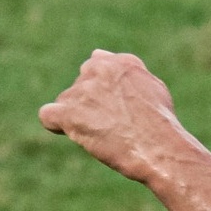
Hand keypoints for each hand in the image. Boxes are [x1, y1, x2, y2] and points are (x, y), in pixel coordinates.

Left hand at [40, 51, 193, 186]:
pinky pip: (48, 115)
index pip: (98, 64)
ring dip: (79, 117)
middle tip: (114, 124)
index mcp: (121, 62)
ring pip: (66, 101)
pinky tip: (72, 132)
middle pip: (82, 85)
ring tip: (105, 135)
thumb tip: (111, 71)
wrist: (159, 148)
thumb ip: (131, 77)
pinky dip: (57, 124)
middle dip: (92, 103)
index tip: (117, 105)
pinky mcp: (69, 113)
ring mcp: (82, 91)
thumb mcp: (155, 90)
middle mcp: (98, 69)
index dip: (105, 88)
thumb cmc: (162, 125)